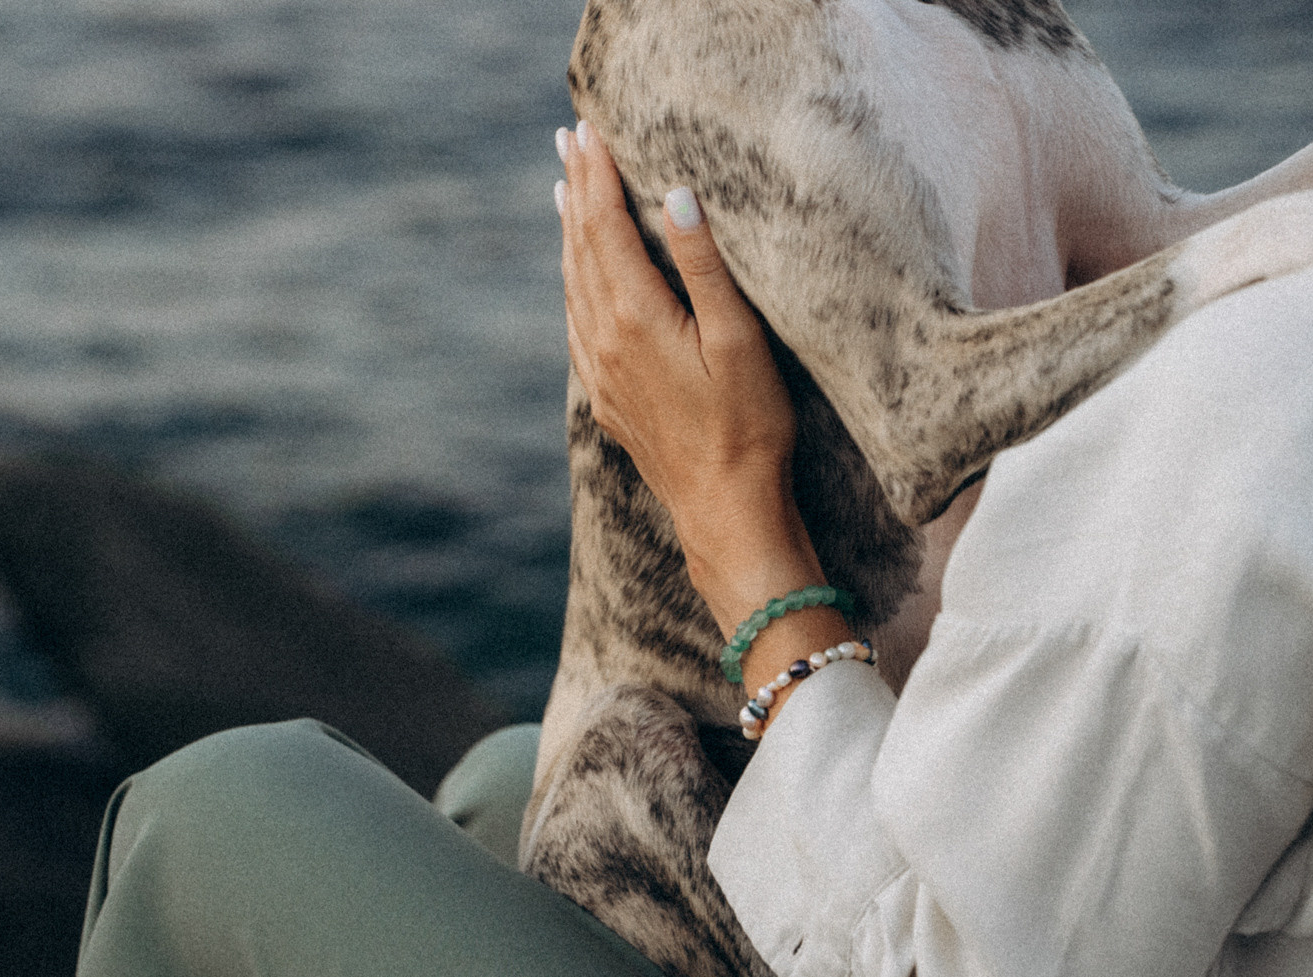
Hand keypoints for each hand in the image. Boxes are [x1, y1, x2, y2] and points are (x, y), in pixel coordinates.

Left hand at [557, 121, 849, 693]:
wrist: (725, 510)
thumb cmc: (748, 425)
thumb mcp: (738, 338)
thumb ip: (703, 266)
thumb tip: (674, 196)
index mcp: (634, 318)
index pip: (605, 227)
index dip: (597, 175)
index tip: (588, 129)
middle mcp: (603, 342)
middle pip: (581, 249)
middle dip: (576, 191)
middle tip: (567, 142)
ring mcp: (600, 374)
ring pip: (573, 286)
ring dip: (569, 235)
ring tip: (564, 192)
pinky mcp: (607, 399)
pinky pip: (578, 322)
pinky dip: (574, 281)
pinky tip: (578, 274)